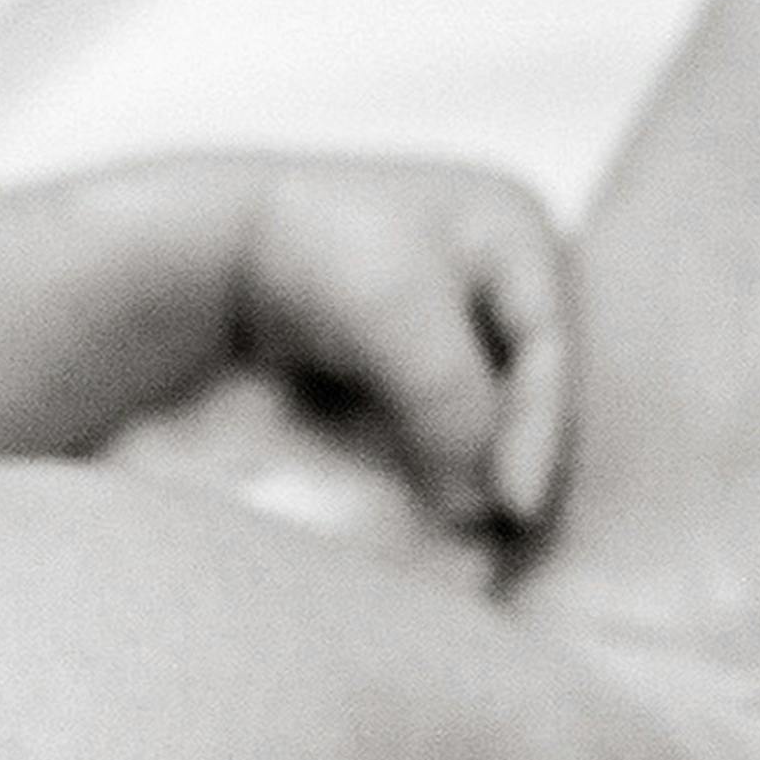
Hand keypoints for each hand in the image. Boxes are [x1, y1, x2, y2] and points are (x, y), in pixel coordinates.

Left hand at [236, 157, 575, 531]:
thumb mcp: (403, 320)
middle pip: (522, 380)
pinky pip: (433, 413)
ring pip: (481, 404)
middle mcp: (486, 264)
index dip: (539, 433)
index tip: (514, 509)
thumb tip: (481, 506)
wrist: (210, 248)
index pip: (548, 348)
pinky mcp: (392, 350)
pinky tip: (426, 501)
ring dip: (473, 463)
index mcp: (512, 227)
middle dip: (511, 453)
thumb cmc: (316, 254)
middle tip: (502, 531)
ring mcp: (439, 307)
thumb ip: (458, 408)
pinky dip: (434, 455)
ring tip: (466, 531)